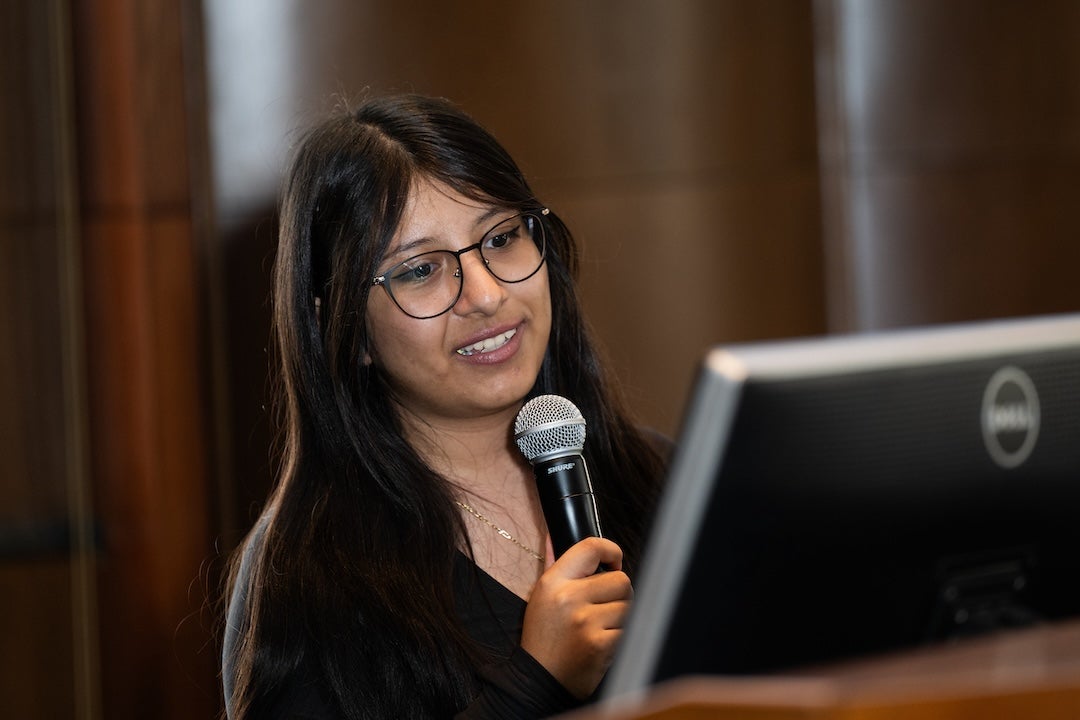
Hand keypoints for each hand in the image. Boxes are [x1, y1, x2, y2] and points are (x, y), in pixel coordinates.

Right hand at [520, 537, 631, 698]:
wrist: (539, 682)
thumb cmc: (544, 639)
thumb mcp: (541, 598)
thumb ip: (554, 565)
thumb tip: (553, 536)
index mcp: (553, 582)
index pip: (591, 547)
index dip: (611, 551)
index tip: (614, 562)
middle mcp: (568, 598)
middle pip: (621, 579)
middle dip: (619, 594)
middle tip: (603, 609)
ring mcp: (585, 621)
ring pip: (629, 605)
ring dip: (622, 617)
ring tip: (601, 628)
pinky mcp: (600, 644)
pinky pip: (629, 629)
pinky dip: (622, 637)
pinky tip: (604, 644)